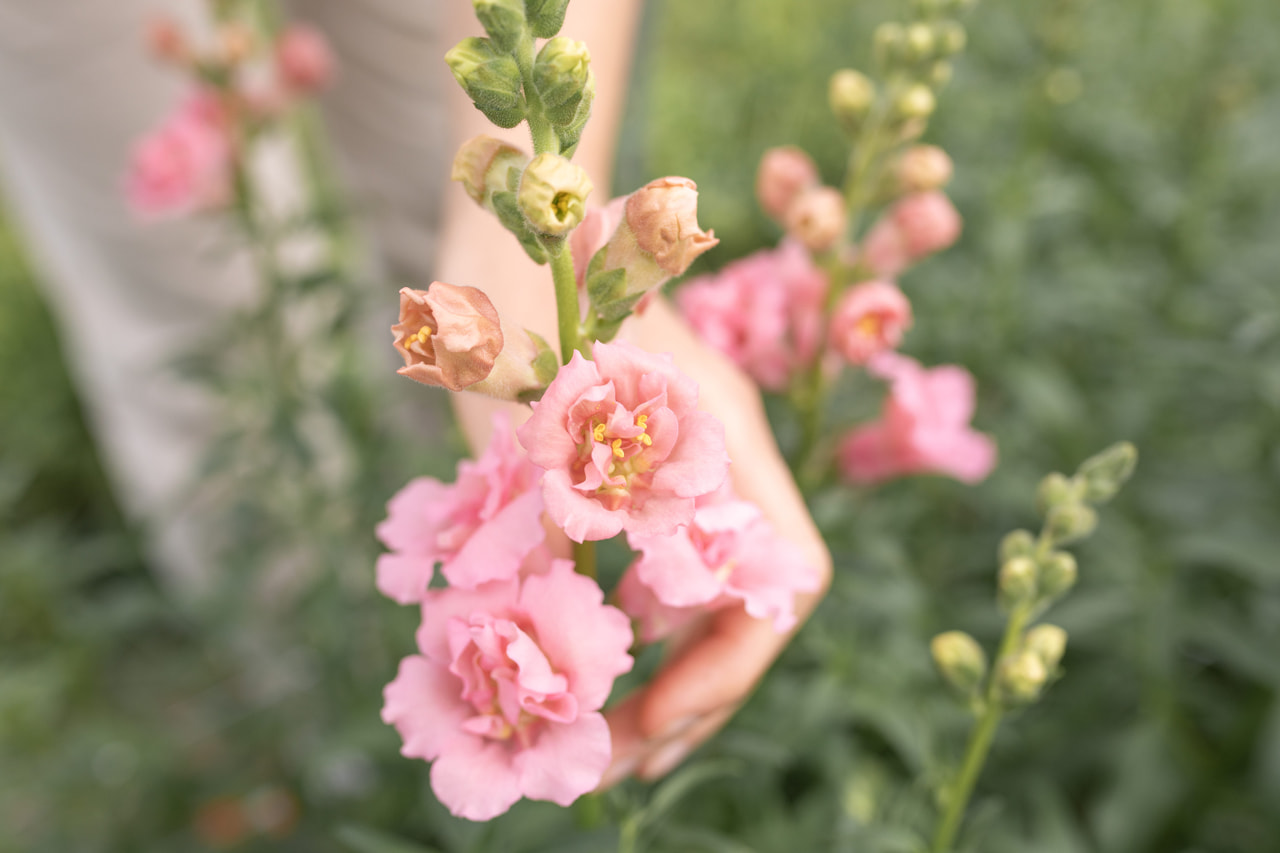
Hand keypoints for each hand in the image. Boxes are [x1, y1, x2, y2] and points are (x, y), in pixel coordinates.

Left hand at [440, 0, 829, 785]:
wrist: (497, 221)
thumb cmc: (510, 296)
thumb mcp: (528, 418)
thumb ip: (556, 531)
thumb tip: (563, 676)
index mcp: (725, 441)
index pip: (784, 578)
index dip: (731, 665)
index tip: (651, 724)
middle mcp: (719, 464)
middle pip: (749, 607)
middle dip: (689, 697)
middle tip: (605, 764)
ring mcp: (680, 475)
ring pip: (700, 602)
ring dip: (651, 679)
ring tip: (584, 743)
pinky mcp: (632, 483)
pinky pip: (651, 576)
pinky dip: (616, 634)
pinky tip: (566, 669)